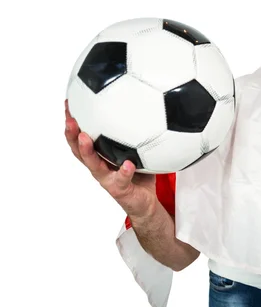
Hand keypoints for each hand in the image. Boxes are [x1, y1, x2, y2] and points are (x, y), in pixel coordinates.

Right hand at [64, 99, 156, 218]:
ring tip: (85, 138)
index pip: (81, 137)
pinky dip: (124, 171)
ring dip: (87, 151)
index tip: (69, 103)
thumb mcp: (134, 150)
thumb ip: (132, 132)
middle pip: (79, 150)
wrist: (145, 202)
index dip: (73, 122)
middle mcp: (99, 167)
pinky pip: (121, 179)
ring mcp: (107, 179)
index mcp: (99, 156)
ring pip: (94, 165)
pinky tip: (127, 164)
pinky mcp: (119, 189)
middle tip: (69, 119)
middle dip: (72, 134)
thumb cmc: (138, 173)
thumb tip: (140, 104)